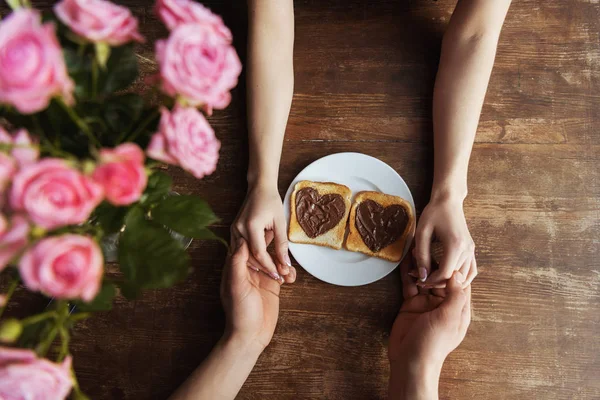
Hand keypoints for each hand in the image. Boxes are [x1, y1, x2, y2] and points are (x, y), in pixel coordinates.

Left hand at [220, 238, 295, 352]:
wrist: (251, 336)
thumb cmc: (239, 312)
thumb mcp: (236, 285)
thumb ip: (237, 263)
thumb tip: (241, 241)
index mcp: (236, 268)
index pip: (245, 246)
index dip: (255, 237)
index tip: (265, 227)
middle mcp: (248, 270)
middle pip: (262, 251)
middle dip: (273, 247)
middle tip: (282, 240)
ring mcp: (262, 277)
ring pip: (275, 260)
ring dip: (283, 262)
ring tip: (287, 268)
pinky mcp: (273, 286)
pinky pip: (283, 273)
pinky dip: (289, 273)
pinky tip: (291, 278)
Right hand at [233, 183, 290, 280]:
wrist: (259, 187)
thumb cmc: (271, 201)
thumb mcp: (280, 222)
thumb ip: (282, 243)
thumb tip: (286, 263)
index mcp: (251, 226)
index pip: (259, 253)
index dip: (269, 266)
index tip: (279, 274)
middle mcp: (239, 229)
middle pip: (249, 257)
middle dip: (264, 268)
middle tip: (277, 276)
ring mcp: (234, 230)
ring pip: (243, 255)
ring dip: (257, 264)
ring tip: (271, 271)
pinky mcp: (233, 230)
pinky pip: (241, 249)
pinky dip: (250, 257)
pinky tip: (261, 263)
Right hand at [389, 256, 470, 372]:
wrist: (410, 361)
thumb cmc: (434, 343)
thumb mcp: (449, 318)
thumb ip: (455, 295)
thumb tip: (458, 273)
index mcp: (458, 308)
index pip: (459, 282)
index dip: (454, 265)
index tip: (449, 247)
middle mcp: (443, 303)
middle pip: (441, 277)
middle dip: (435, 261)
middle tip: (429, 242)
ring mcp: (426, 302)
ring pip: (425, 278)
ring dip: (421, 264)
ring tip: (415, 246)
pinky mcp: (410, 303)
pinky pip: (410, 284)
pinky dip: (408, 272)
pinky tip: (405, 259)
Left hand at [414, 195, 476, 287]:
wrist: (449, 200)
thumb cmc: (434, 213)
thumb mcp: (422, 233)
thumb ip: (422, 255)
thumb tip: (422, 275)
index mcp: (455, 245)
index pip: (446, 274)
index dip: (431, 280)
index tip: (419, 279)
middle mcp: (467, 250)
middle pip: (454, 277)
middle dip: (436, 281)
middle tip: (421, 278)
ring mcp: (472, 250)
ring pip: (464, 277)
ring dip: (448, 282)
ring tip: (432, 278)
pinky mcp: (472, 249)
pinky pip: (471, 270)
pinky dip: (461, 278)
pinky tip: (448, 278)